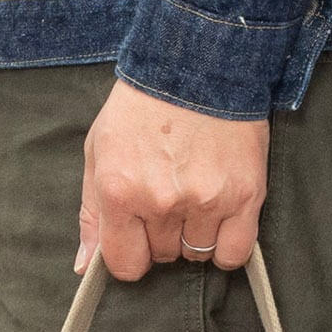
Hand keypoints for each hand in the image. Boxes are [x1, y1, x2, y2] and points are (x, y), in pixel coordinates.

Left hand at [77, 77, 267, 279]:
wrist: (198, 65)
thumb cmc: (142, 107)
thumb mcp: (99, 152)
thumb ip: (92, 214)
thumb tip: (86, 266)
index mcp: (121, 191)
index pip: (125, 263)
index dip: (130, 254)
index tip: (137, 237)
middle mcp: (161, 202)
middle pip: (163, 256)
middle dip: (162, 234)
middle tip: (168, 196)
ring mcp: (205, 200)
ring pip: (198, 254)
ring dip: (194, 235)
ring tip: (194, 195)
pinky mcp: (244, 196)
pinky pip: (234, 251)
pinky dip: (227, 244)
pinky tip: (219, 218)